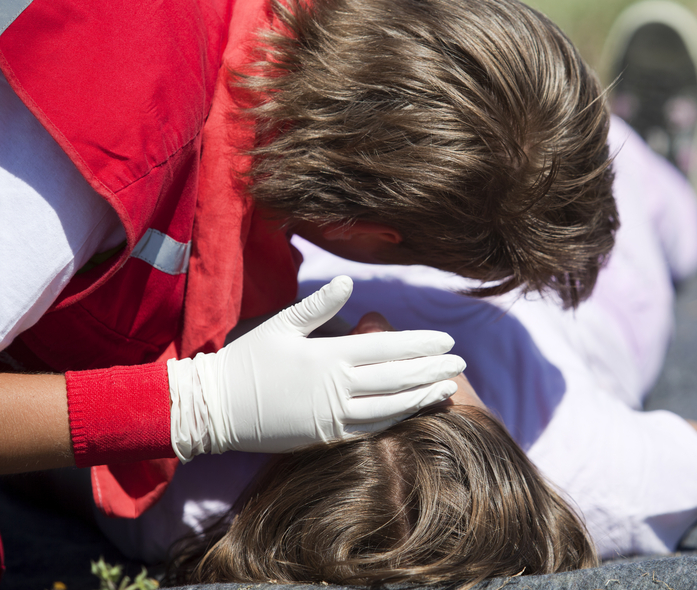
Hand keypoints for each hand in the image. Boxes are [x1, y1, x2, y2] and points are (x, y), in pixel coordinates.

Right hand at [168, 276, 464, 460]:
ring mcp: (333, 416)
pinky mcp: (326, 437)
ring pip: (390, 407)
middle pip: (397, 377)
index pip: (388, 348)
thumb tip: (348, 280)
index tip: (448, 339)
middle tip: (461, 362)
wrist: (215, 408)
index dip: (421, 344)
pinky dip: (396, 420)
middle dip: (431, 369)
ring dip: (422, 397)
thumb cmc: (247, 361)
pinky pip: (370, 429)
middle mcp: (338, 387)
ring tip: (448, 389)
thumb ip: (318, 305)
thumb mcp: (281, 325)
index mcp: (330, 356)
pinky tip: (413, 411)